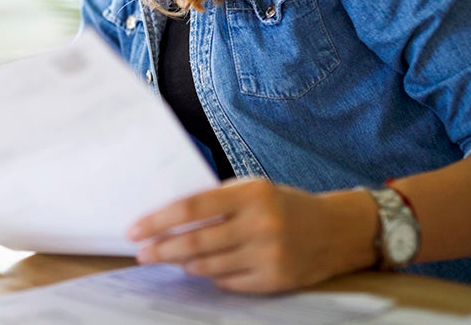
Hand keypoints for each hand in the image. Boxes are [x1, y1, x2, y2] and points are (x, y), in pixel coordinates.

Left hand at [127, 178, 375, 292]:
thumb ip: (216, 200)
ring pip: (207, 266)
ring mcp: (268, 255)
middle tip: (142, 252)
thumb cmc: (284, 205)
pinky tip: (203, 268)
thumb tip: (167, 217)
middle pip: (194, 242)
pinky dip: (210, 275)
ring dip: (182, 263)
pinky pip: (226, 282)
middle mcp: (260, 224)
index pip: (192, 208)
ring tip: (168, 258)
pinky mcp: (273, 281)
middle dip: (160, 249)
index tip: (135, 230)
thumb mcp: (253, 189)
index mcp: (252, 193)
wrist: (335, 230)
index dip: (158, 221)